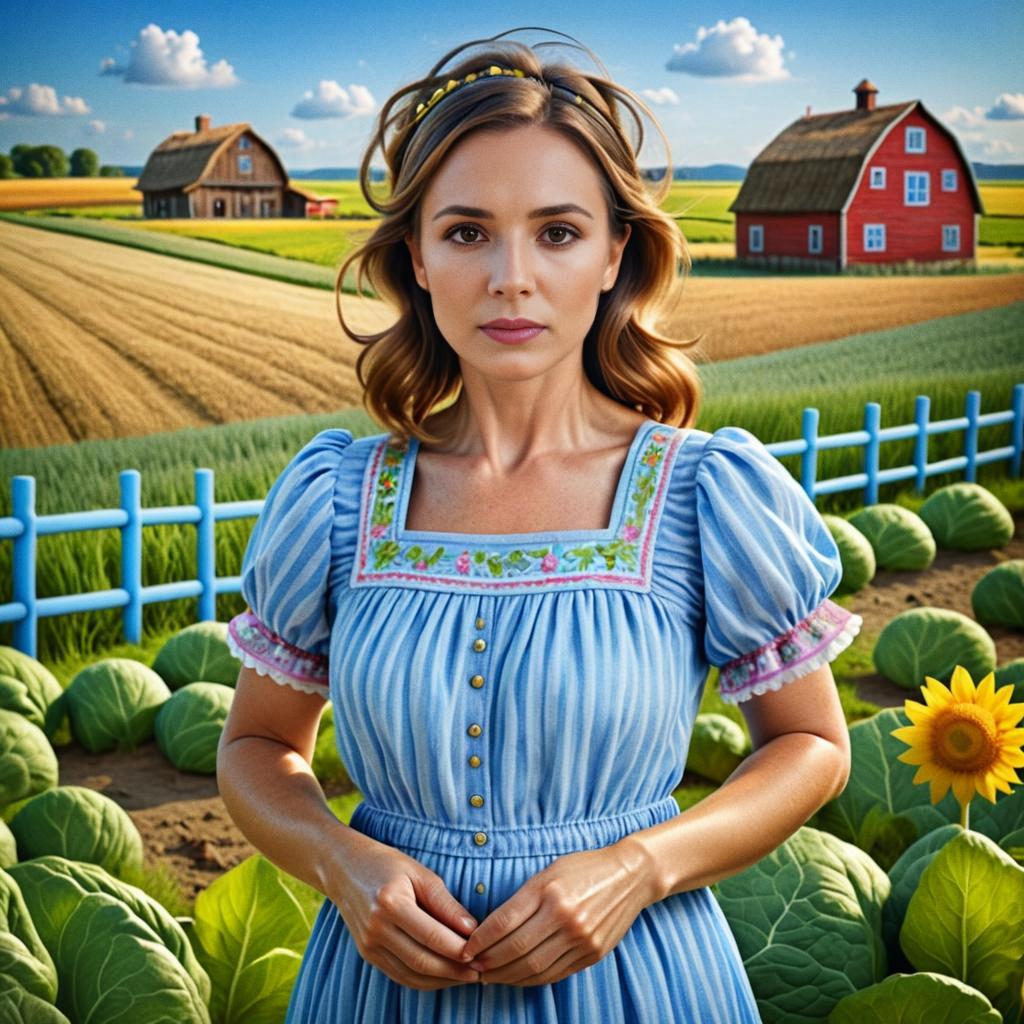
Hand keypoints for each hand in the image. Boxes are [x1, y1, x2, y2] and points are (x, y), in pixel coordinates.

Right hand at [325, 830, 482, 989]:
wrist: (344, 868)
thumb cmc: (387, 864)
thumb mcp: (419, 872)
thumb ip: (445, 902)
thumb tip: (472, 929)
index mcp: (391, 902)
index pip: (432, 936)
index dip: (460, 949)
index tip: (483, 953)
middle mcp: (376, 928)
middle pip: (422, 961)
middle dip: (455, 970)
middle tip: (480, 971)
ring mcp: (368, 945)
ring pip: (412, 974)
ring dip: (442, 980)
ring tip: (467, 977)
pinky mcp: (367, 954)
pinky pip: (400, 975)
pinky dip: (424, 980)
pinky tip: (443, 976)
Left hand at [458, 841, 656, 986]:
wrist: (630, 876)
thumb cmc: (584, 868)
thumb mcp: (550, 871)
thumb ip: (524, 897)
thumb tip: (493, 928)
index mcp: (549, 890)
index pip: (505, 922)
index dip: (481, 940)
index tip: (465, 949)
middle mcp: (565, 915)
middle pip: (516, 949)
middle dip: (489, 962)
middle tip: (472, 968)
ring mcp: (581, 937)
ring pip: (534, 967)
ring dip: (507, 976)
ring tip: (490, 976)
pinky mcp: (593, 953)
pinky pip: (555, 973)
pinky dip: (532, 979)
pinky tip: (518, 977)